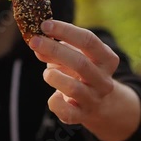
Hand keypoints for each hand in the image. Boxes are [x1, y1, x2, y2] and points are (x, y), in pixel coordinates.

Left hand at [29, 20, 140, 140]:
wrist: (98, 104)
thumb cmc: (81, 72)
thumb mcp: (73, 56)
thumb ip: (55, 50)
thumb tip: (37, 45)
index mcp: (107, 59)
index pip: (88, 40)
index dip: (65, 31)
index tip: (45, 25)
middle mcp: (104, 80)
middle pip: (80, 62)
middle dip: (54, 49)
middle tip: (34, 41)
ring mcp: (95, 99)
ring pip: (73, 88)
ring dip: (53, 76)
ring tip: (48, 73)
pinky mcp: (83, 116)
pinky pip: (66, 111)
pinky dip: (54, 102)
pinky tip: (54, 96)